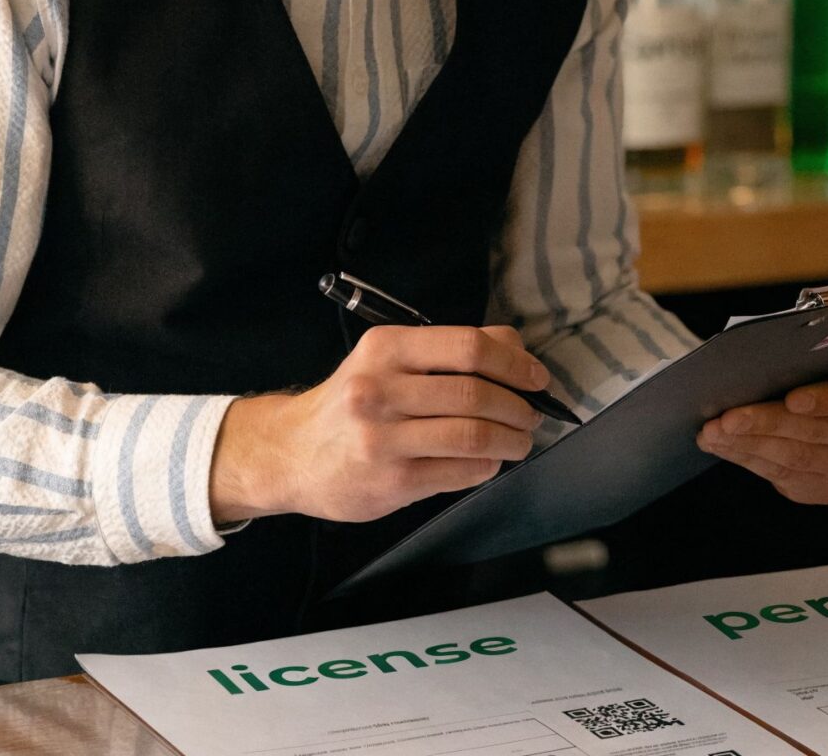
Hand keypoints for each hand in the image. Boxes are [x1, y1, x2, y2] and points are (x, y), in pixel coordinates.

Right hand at [210, 324, 549, 524]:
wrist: (290, 453)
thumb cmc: (352, 402)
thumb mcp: (388, 360)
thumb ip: (449, 350)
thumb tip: (517, 349)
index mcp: (385, 349)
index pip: (467, 347)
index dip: (514, 363)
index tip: (536, 379)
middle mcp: (379, 390)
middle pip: (476, 394)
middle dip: (519, 407)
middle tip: (531, 416)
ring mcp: (382, 439)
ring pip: (473, 436)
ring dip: (512, 440)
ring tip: (519, 441)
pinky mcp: (390, 481)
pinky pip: (460, 472)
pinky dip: (486, 467)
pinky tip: (487, 462)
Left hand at [698, 364, 827, 505]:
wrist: (827, 402)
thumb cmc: (819, 366)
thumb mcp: (821, 353)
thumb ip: (804, 355)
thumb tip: (760, 360)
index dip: (825, 399)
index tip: (792, 399)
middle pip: (817, 432)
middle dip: (767, 423)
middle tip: (728, 417)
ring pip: (795, 458)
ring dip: (748, 445)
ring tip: (713, 432)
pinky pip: (782, 476)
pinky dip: (747, 458)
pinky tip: (722, 445)